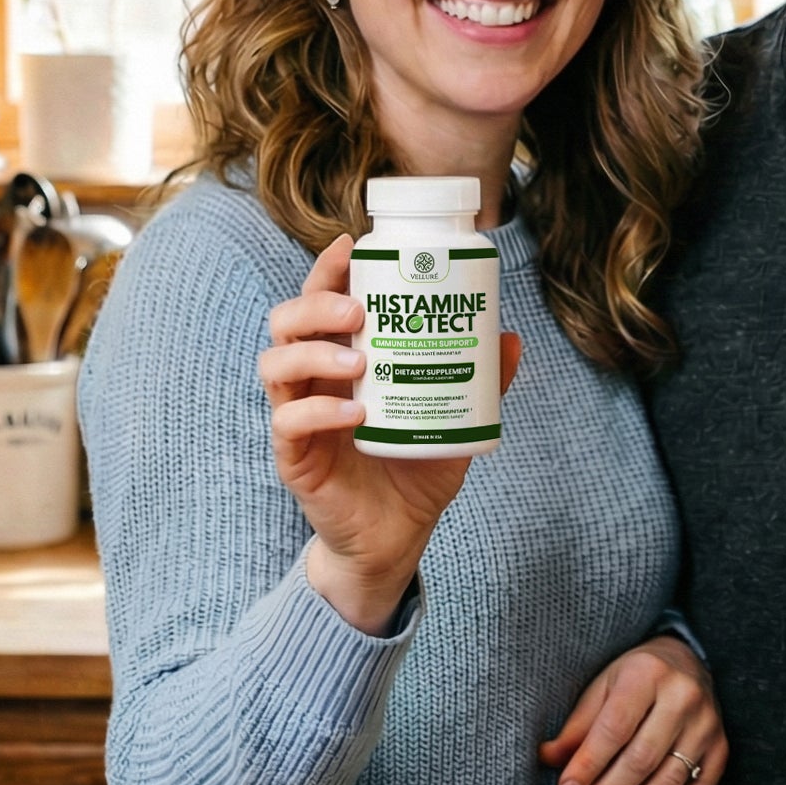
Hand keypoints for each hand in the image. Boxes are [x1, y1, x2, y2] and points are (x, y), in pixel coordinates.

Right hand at [261, 235, 522, 632]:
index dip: (327, 270)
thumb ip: (480, 381)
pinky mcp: (294, 457)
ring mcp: (298, 416)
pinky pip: (289, 421)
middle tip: (358, 310)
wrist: (397, 538)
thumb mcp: (456, 418)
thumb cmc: (415, 469)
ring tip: (358, 359)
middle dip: (316, 304)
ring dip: (312, 351)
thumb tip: (510, 338)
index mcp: (342, 358)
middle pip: (286, 321)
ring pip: (275, 364)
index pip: (320, 301)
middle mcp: (312, 379)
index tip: (352, 246)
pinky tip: (356, 412)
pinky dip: (320, 410)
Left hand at [535, 636, 723, 784]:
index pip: (615, 728)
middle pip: (642, 760)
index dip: (589, 764)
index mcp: (647, 673)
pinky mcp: (720, 751)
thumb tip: (547, 759)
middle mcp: (683, 699)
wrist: (686, 661)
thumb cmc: (633, 677)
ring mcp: (706, 727)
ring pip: (669, 783)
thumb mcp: (601, 687)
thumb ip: (578, 726)